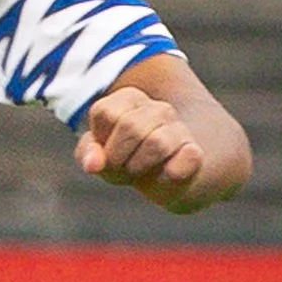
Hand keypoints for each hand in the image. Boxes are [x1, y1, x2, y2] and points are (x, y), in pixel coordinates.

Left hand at [74, 83, 238, 212]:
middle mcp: (158, 108)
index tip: (107, 148)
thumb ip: (88, 154)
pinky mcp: (194, 153)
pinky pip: (181, 164)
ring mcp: (180, 129)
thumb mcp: (99, 155)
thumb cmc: (125, 159)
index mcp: (130, 99)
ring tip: (139, 169)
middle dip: (118, 156)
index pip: (105, 112)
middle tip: (122, 165)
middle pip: (130, 127)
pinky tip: (162, 176)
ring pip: (156, 143)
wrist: (164, 182)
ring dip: (138, 166)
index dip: (100, 139)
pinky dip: (166, 177)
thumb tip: (93, 165)